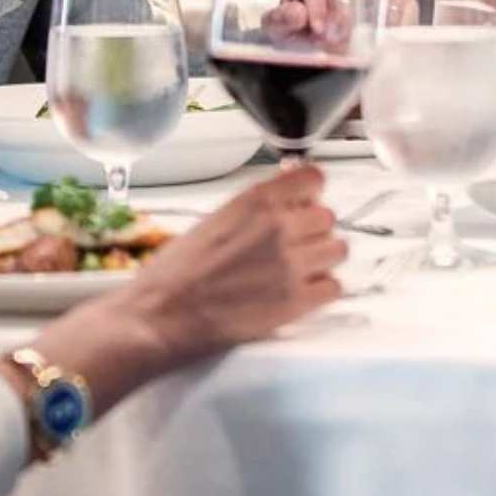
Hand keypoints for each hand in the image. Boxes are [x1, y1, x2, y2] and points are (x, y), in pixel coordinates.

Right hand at [99, 163, 345, 354]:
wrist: (158, 318)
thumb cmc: (174, 273)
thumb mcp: (214, 221)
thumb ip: (255, 209)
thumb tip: (285, 200)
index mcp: (255, 201)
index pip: (314, 178)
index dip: (311, 192)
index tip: (306, 202)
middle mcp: (278, 227)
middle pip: (328, 217)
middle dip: (313, 229)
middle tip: (294, 244)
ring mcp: (290, 264)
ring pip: (337, 250)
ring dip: (322, 259)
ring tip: (298, 270)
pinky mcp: (295, 302)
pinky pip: (334, 287)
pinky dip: (322, 290)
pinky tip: (300, 292)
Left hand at [263, 0, 382, 46]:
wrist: (316, 40)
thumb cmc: (298, 29)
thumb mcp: (279, 28)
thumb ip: (282, 20)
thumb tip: (299, 14)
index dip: (317, 4)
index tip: (318, 30)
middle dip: (342, 11)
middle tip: (337, 40)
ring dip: (373, 7)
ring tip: (365, 35)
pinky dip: (399, 11)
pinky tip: (388, 31)